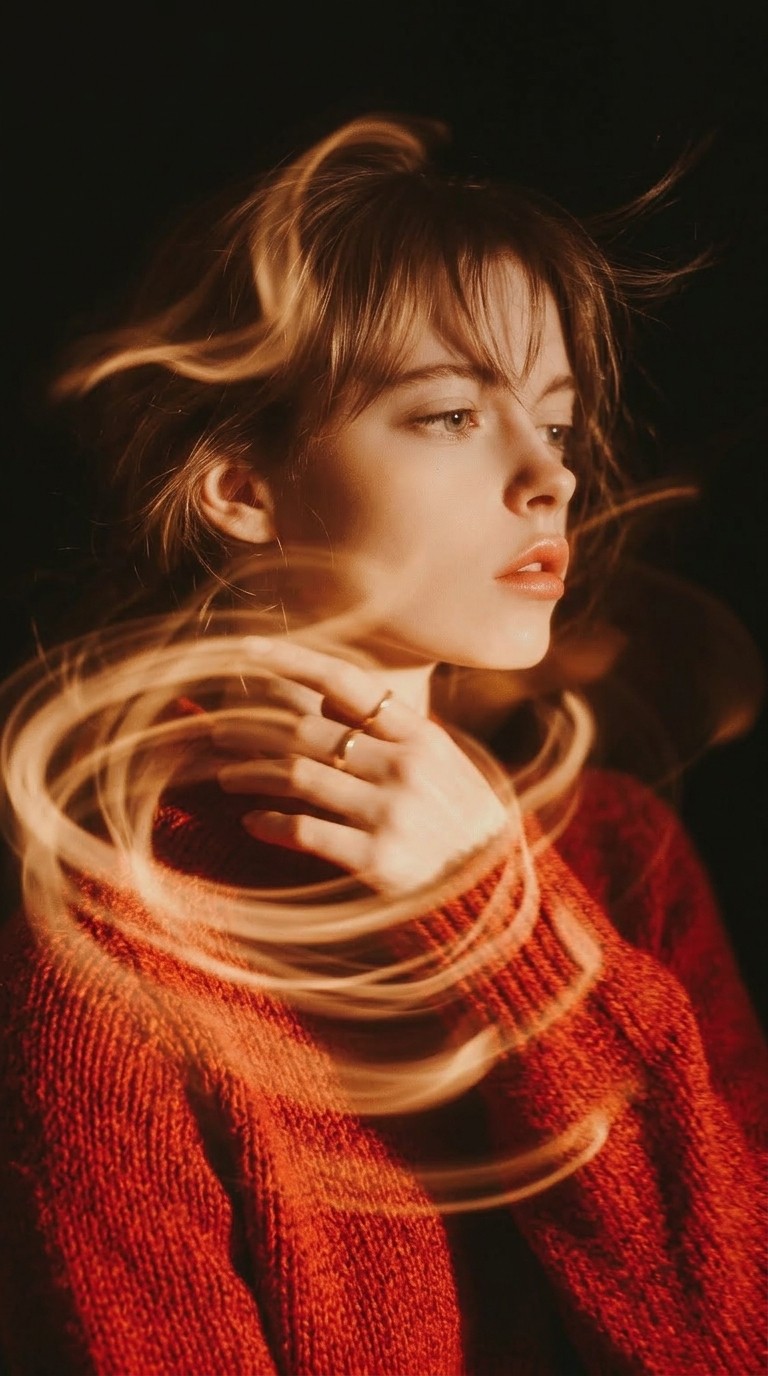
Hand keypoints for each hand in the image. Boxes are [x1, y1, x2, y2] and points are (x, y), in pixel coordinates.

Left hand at [215, 637, 509, 895]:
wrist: (494, 892)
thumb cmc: (461, 822)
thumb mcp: (443, 764)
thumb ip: (392, 731)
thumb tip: (325, 699)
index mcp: (421, 737)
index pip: (347, 683)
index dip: (292, 661)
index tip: (247, 650)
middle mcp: (405, 768)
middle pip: (308, 731)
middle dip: (251, 728)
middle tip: (217, 730)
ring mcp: (391, 813)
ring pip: (298, 776)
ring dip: (252, 773)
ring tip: (226, 776)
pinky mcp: (377, 860)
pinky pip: (305, 831)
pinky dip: (270, 823)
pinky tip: (252, 821)